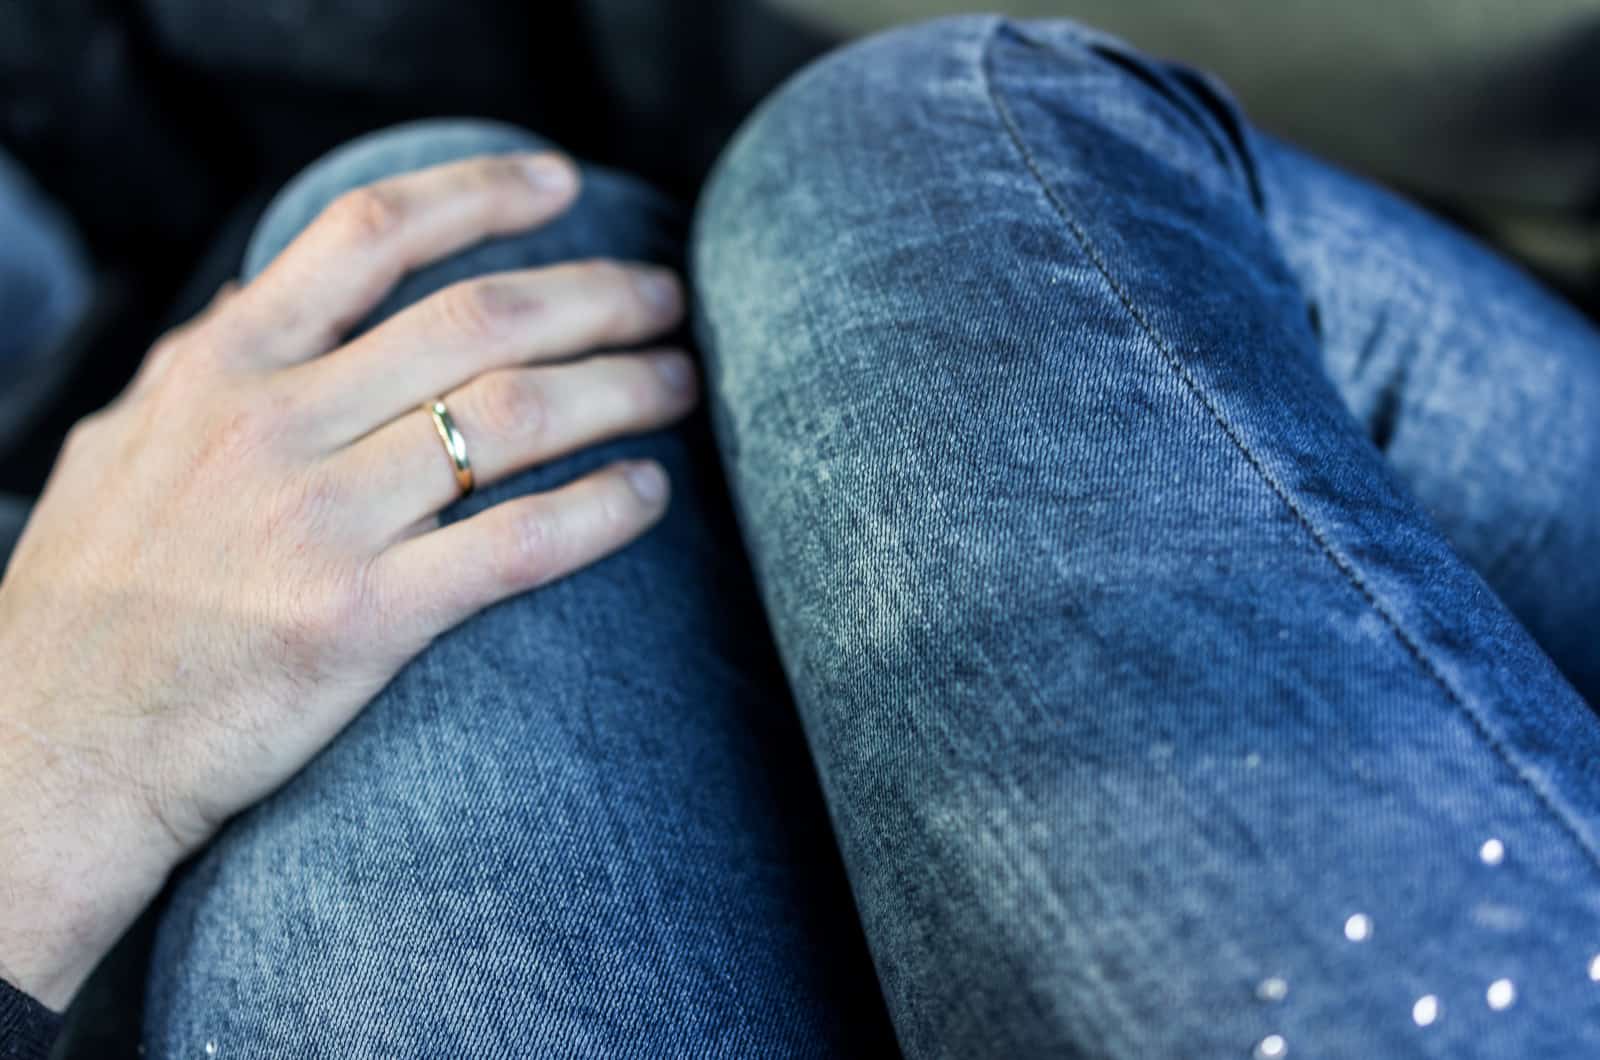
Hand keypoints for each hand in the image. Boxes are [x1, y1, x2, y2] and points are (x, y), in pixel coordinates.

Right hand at [0, 152, 694, 1007]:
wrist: (53, 757)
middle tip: (668, 298)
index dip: (479, 192)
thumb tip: (256, 298)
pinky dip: (602, 510)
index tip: (562, 183)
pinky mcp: (358, 622)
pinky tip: (650, 495)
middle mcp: (274, 424)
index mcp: (220, 368)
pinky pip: (515, 544)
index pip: (368, 233)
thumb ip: (201, 368)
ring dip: (623, 388)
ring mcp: (319, 521)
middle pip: (480, 317)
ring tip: (682, 381)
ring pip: (516, 416)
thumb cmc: (88, 606)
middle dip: (597, 295)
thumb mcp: (121, 448)